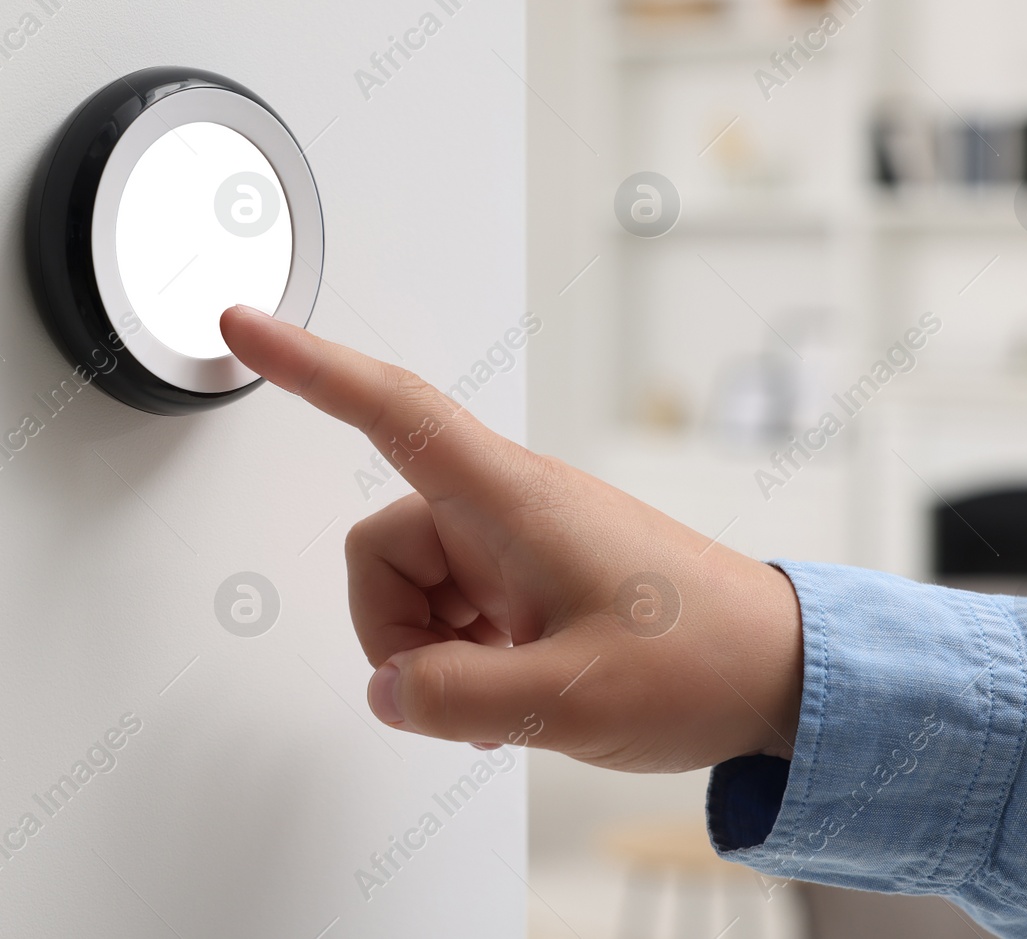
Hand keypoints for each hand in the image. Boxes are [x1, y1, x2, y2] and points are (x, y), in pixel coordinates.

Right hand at [220, 306, 803, 773]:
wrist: (781, 672)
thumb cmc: (703, 659)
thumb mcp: (567, 697)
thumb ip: (452, 695)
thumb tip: (386, 691)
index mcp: (509, 500)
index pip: (390, 408)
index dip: (307, 365)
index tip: (244, 326)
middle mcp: (506, 510)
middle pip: (383, 550)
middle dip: (394, 632)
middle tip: (455, 693)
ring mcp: (519, 545)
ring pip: (413, 589)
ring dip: (434, 655)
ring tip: (506, 699)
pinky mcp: (533, 579)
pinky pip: (454, 611)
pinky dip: (463, 660)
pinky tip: (513, 696)